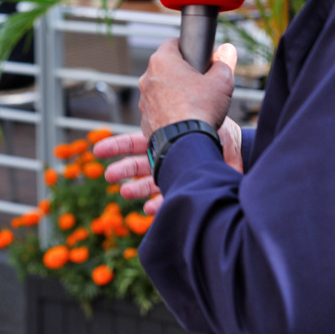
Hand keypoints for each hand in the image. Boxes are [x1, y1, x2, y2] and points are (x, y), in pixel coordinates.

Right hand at [93, 118, 243, 214]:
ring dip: (136, 189)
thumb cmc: (225, 136)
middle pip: (137, 164)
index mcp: (167, 138)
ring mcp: (173, 175)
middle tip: (108, 175)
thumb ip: (206, 126)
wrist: (237, 154)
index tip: (97, 150)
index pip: (135, 142)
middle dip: (122, 169)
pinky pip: (167, 199)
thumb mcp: (218, 128)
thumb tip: (198, 124)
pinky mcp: (182, 190)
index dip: (116, 146)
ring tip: (125, 193)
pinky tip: (148, 209)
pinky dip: (158, 205)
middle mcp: (166, 157)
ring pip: (149, 183)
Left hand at [138, 40, 237, 137]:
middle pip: (166, 67)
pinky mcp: (145, 119)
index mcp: (162, 62)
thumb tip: (227, 50)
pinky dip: (169, 112)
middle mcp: (147, 78)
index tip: (200, 58)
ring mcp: (144, 100)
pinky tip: (184, 118)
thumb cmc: (201, 110)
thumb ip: (224, 62)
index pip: (173, 43)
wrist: (185, 143)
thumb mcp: (221, 82)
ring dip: (174, 93)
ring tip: (194, 103)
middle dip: (182, 72)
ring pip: (160, 89)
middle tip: (200, 82)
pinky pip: (158, 110)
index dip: (188, 48)